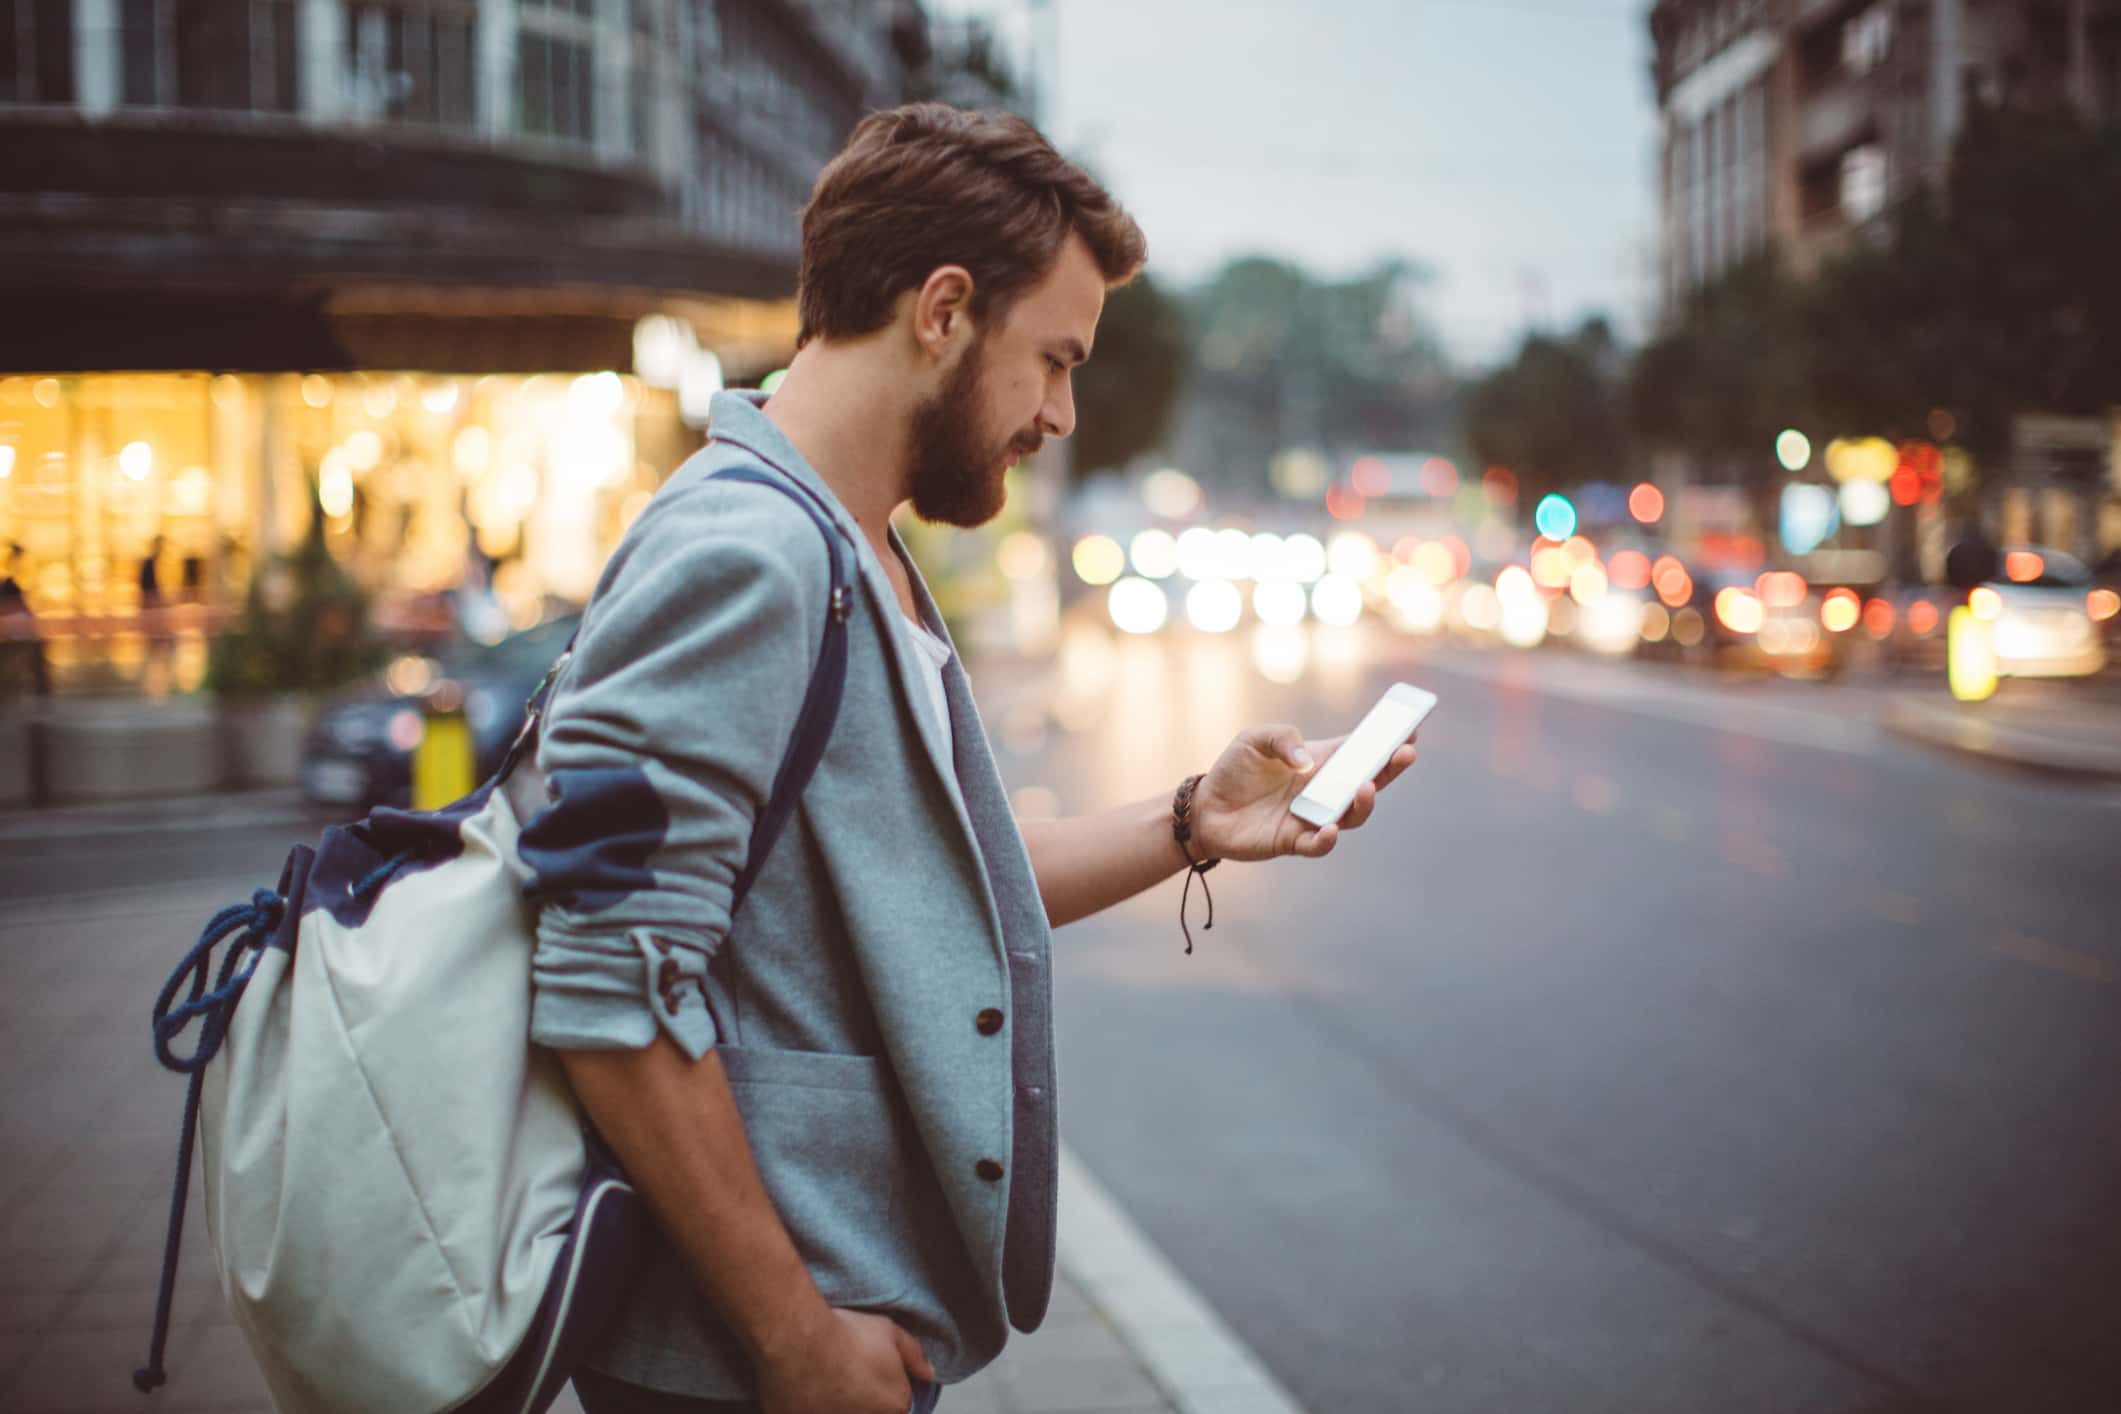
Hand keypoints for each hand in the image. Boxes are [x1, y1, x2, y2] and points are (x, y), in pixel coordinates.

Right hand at [756, 1306, 933, 1413]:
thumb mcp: (891, 1333)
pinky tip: (810, 1389)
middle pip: (871, 1410)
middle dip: (863, 1398)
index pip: (898, 1405)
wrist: (799, 1342)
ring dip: (841, 1404)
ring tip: (828, 1382)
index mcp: (896, 1406)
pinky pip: (819, 1412)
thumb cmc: (845, 1337)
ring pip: (845, 1411)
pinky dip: (817, 1405)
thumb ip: (915, 1355)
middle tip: (846, 1376)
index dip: (885, 1388)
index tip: (869, 1375)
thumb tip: (928, 1372)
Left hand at [1188, 724, 1417, 862]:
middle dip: (1390, 768)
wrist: (1205, 808)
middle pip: (1369, 782)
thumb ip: (1284, 739)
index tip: (1410, 728)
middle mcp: (1324, 790)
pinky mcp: (1293, 841)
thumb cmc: (1234, 770)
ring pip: (1352, 816)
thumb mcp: (1255, 739)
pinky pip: (1318, 844)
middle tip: (1405, 752)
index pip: (1362, 750)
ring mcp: (1313, 817)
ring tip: (1365, 787)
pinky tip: (1327, 828)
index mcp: (1322, 761)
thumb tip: (1308, 763)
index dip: (1387, 741)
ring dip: (1363, 803)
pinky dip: (1326, 839)